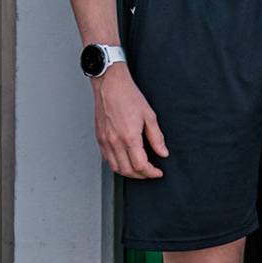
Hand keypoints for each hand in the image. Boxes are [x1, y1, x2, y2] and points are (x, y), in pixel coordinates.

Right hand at [92, 63, 167, 177]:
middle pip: (127, 170)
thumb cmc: (129, 97)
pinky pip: (107, 159)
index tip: (158, 172)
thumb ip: (157, 137)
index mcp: (129, 137)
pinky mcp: (99, 138)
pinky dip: (117, 165)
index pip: (140, 165)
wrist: (110, 86)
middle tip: (151, 172)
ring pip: (115, 167)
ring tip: (139, 170)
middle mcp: (114, 142)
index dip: (151, 173)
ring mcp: (104, 141)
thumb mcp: (150, 116)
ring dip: (128, 173)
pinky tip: (125, 161)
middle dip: (141, 176)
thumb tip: (162, 152)